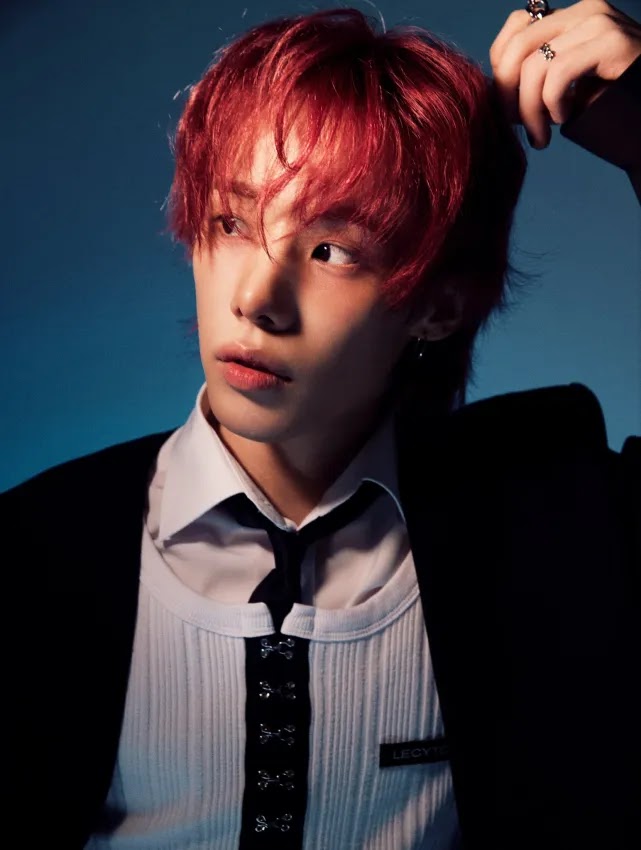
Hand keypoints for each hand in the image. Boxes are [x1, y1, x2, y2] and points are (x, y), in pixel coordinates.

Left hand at [489, 0, 640, 147]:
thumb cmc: (610, 105)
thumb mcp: (566, 86)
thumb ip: (536, 78)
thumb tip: (495, 91)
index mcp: (570, 18)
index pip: (515, 28)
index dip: (501, 70)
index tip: (510, 106)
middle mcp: (583, 12)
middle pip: (516, 47)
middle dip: (507, 95)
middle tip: (517, 126)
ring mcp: (598, 23)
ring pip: (534, 66)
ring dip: (530, 111)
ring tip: (542, 135)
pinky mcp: (611, 43)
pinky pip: (558, 74)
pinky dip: (552, 104)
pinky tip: (564, 118)